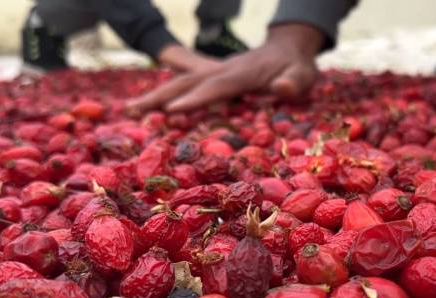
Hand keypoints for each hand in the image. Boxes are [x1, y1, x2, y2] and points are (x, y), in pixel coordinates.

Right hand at [126, 24, 324, 111]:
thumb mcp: (304, 74)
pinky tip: (151, 107)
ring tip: (130, 109)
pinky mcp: (214, 77)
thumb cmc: (298, 66)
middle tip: (133, 110)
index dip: (196, 99)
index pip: (216, 87)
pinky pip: (187, 85)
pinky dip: (167, 95)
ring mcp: (216, 72)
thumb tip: (282, 87)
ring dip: (157, 95)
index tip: (173, 111)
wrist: (289, 47)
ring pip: (182, 81)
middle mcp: (223, 71)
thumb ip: (295, 81)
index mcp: (243, 74)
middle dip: (161, 96)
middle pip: (188, 82)